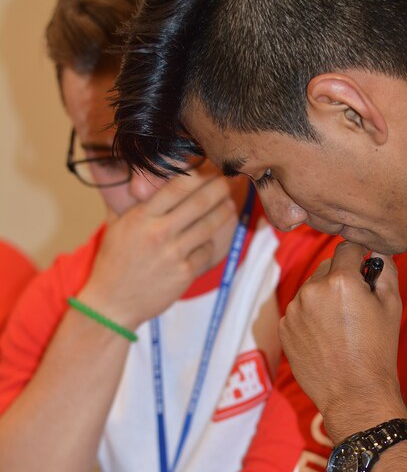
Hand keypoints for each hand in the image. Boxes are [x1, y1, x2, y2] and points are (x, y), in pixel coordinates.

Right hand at [79, 165, 236, 328]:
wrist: (112, 303)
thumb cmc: (113, 262)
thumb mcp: (115, 226)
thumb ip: (130, 202)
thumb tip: (139, 177)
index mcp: (141, 217)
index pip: (176, 186)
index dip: (198, 174)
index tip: (209, 167)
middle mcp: (158, 233)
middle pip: (199, 202)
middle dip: (219, 188)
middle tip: (229, 180)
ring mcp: (173, 254)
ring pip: (209, 226)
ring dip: (223, 213)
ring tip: (229, 204)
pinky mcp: (184, 274)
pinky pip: (207, 251)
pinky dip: (211, 244)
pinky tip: (212, 238)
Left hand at [279, 241, 406, 441]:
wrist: (354, 393)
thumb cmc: (377, 351)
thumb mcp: (391, 306)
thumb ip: (385, 270)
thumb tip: (378, 251)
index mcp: (341, 280)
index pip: (347, 248)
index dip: (359, 253)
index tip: (364, 262)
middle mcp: (312, 289)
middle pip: (327, 267)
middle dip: (340, 277)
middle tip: (355, 302)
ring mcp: (294, 310)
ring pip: (311, 289)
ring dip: (323, 297)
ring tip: (339, 325)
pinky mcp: (284, 328)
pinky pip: (299, 311)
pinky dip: (310, 316)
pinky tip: (324, 337)